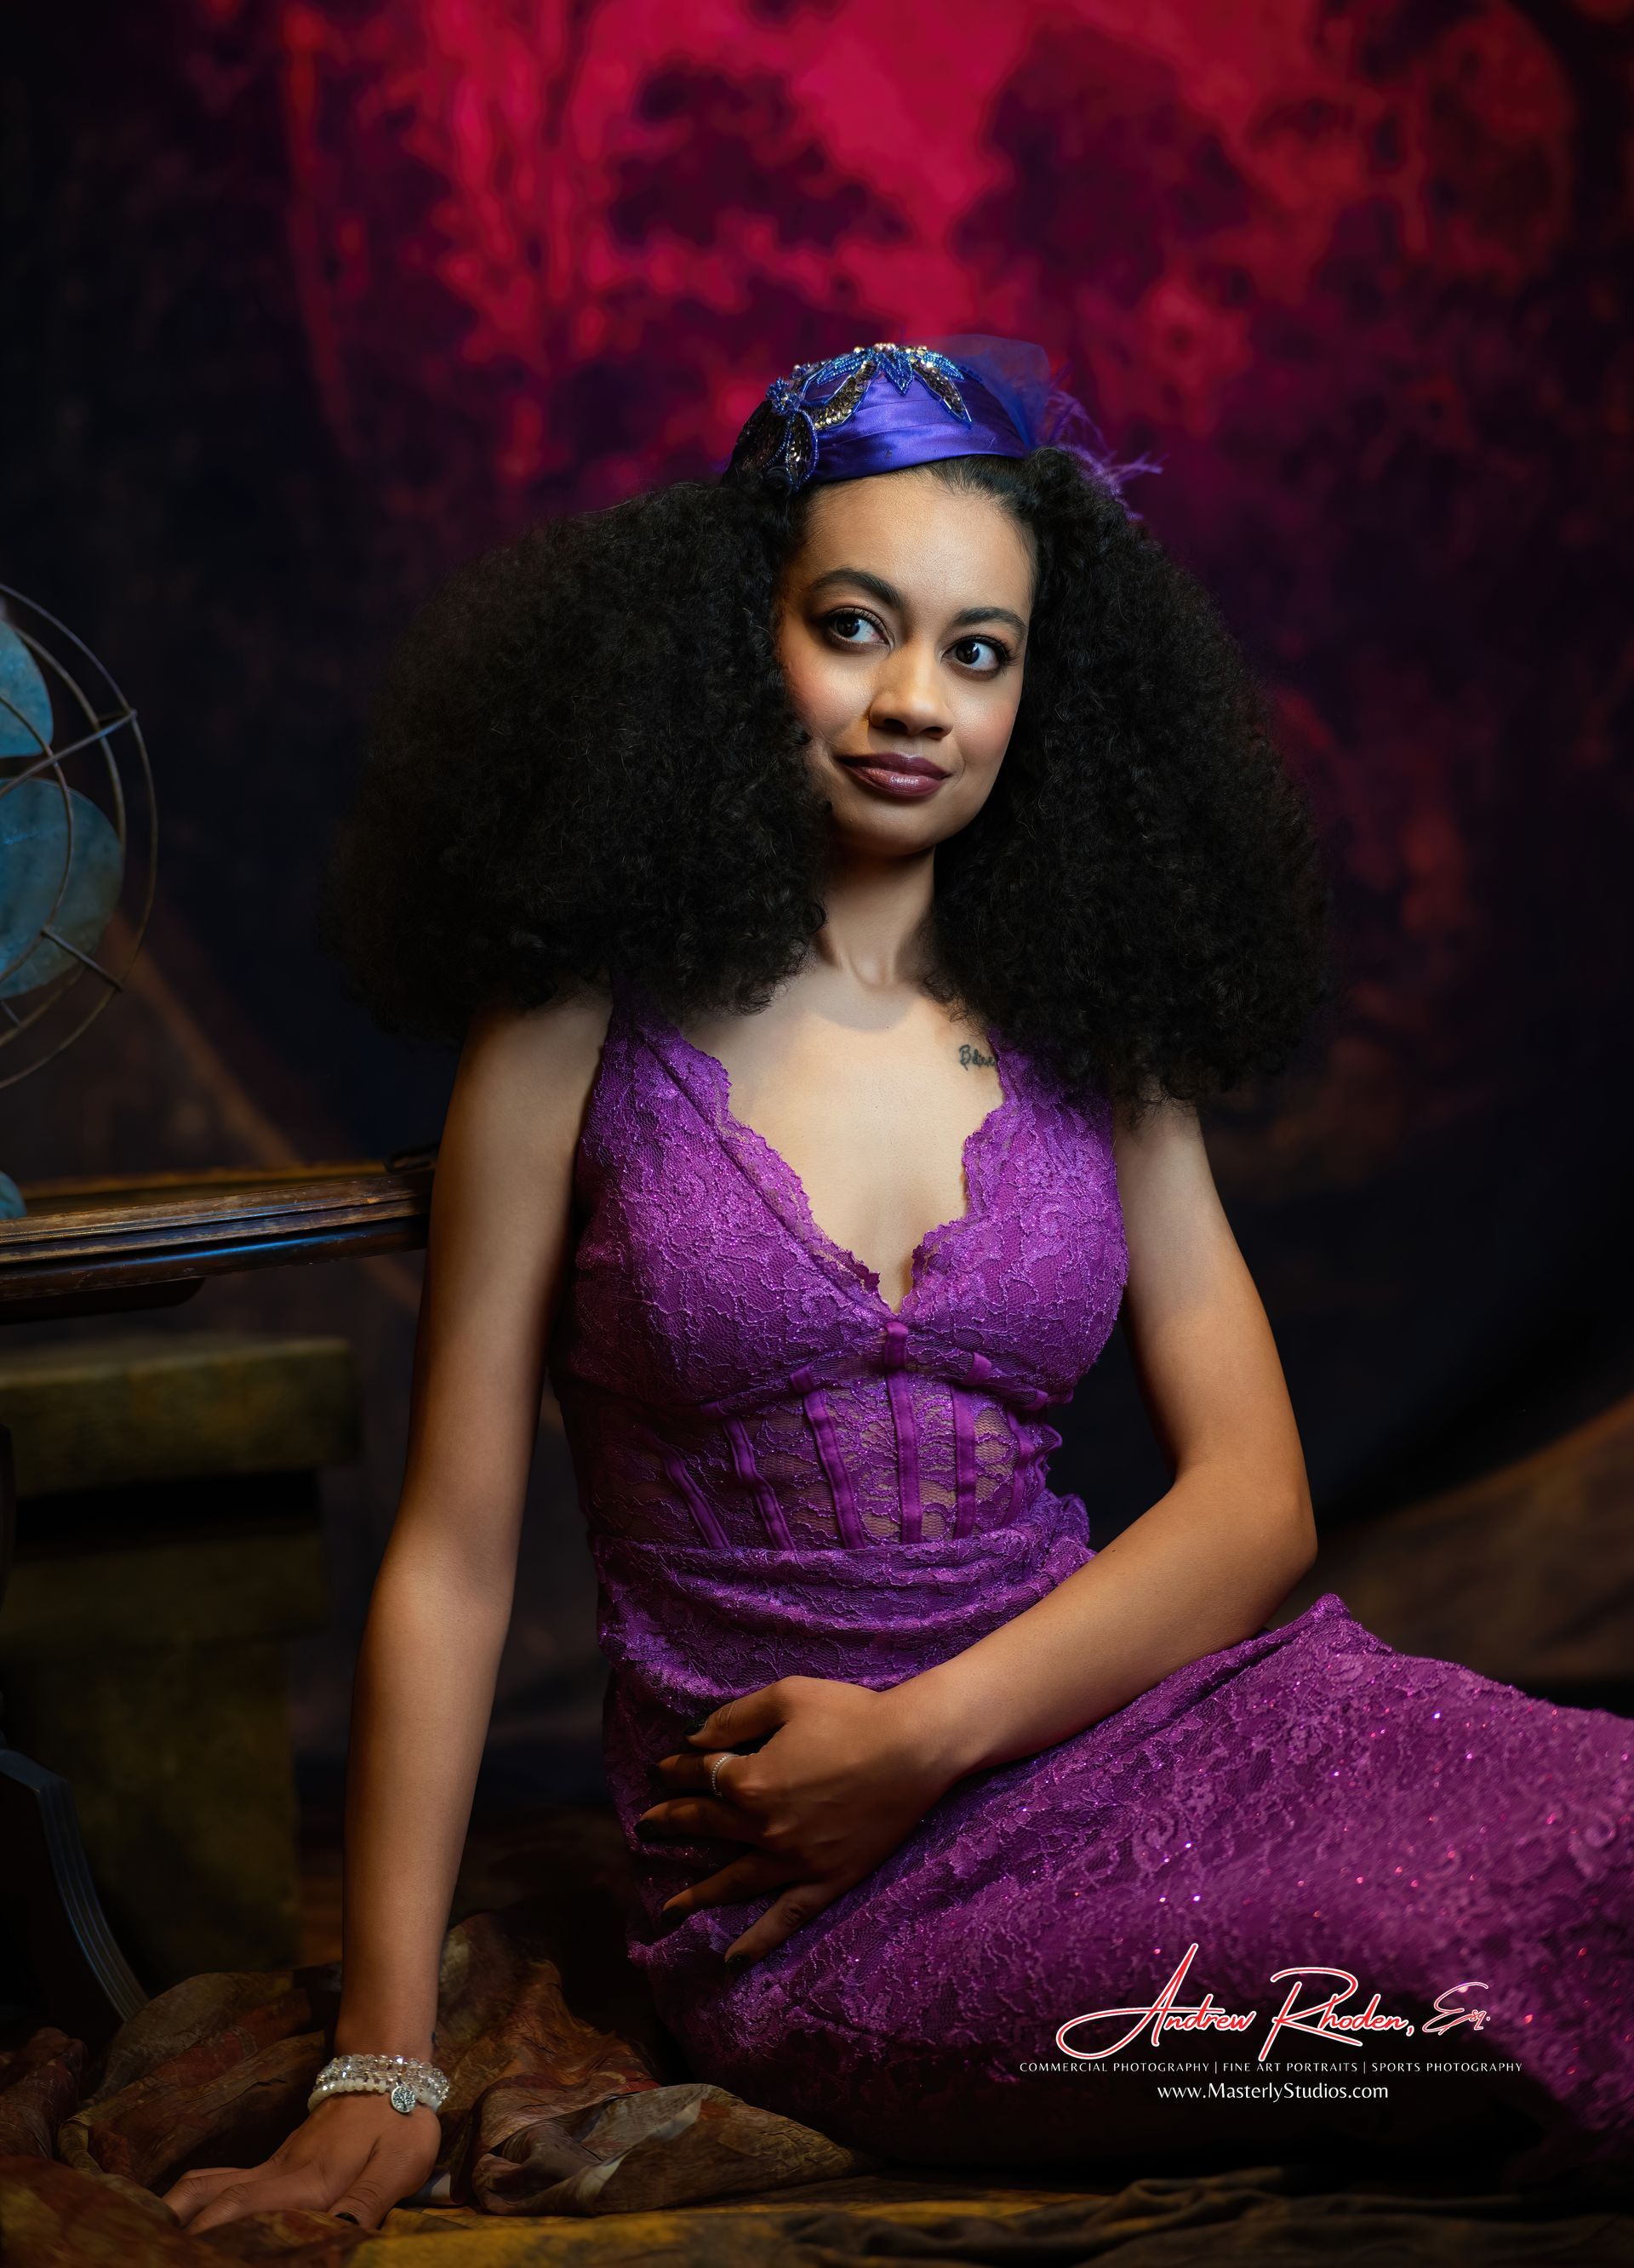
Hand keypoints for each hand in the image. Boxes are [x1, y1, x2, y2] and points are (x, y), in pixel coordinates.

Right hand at [160, 2089, 440, 2232]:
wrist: (388, 2070)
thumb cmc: (398, 2123)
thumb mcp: (397, 2166)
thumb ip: (367, 2203)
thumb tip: (338, 2238)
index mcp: (306, 2182)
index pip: (243, 2211)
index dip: (214, 2236)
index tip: (193, 2253)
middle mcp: (275, 2174)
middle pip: (209, 2199)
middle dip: (181, 2229)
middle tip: (163, 2251)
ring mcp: (269, 2165)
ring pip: (206, 2185)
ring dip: (178, 2212)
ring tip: (158, 2240)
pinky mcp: (272, 2163)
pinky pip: (219, 2179)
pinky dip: (194, 2199)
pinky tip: (181, 2218)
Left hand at [638, 1675, 965, 1966]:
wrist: (913, 1748)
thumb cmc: (851, 1713)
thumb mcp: (786, 1697)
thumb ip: (734, 1718)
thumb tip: (693, 1739)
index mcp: (750, 1780)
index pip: (700, 1775)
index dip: (678, 1768)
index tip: (665, 1768)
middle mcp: (763, 1827)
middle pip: (706, 1825)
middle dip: (672, 1822)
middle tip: (647, 1827)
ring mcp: (793, 1860)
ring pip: (734, 1882)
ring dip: (697, 1895)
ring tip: (669, 1910)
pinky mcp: (825, 1880)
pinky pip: (785, 1918)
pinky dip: (758, 1941)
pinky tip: (732, 1959)